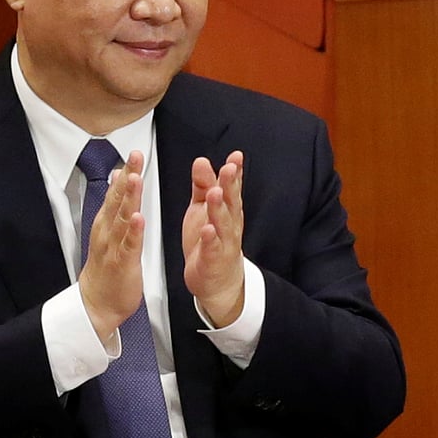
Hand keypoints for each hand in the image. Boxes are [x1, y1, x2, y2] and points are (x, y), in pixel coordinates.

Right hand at [78, 150, 146, 340]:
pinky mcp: (122, 263)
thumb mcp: (109, 231)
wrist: (96, 304)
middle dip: (127, 177)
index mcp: (106, 224)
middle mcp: (107, 231)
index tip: (133, 153)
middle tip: (135, 156)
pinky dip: (133, 231)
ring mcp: (113, 247)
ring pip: (122, 218)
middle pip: (117, 200)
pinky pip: (129, 245)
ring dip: (128, 198)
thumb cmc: (106, 269)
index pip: (116, 193)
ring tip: (135, 178)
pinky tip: (138, 218)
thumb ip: (114, 204)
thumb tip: (118, 177)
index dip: (125, 173)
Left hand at [182, 151, 245, 326]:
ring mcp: (223, 242)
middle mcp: (229, 224)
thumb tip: (202, 161)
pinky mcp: (213, 259)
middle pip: (231, 202)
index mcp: (227, 209)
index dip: (235, 172)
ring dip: (219, 208)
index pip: (231, 187)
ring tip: (215, 193)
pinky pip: (212, 248)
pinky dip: (210, 239)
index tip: (235, 157)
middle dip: (230, 185)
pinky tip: (207, 229)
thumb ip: (203, 185)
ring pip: (222, 223)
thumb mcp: (204, 208)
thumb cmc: (210, 239)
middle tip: (228, 168)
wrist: (217, 280)